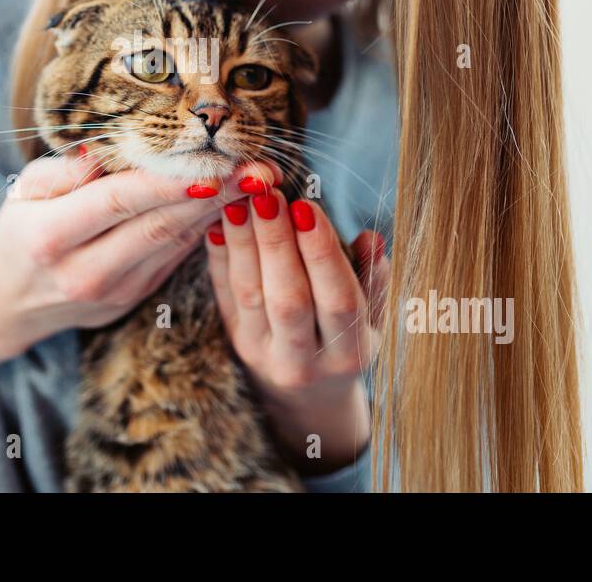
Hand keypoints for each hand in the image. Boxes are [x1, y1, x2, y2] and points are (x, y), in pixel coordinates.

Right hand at [0, 150, 282, 382]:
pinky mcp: (135, 297)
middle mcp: (85, 271)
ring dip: (222, 210)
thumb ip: (63, 171)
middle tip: (258, 167)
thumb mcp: (23, 192)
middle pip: (159, 225)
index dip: (168, 184)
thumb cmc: (18, 229)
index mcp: (51, 237)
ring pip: (175, 243)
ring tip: (259, 180)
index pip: (118, 202)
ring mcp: (114, 291)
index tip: (212, 164)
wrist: (8, 301)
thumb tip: (102, 152)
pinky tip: (235, 201)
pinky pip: (176, 256)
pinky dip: (206, 226)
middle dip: (214, 193)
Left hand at [203, 186, 389, 472]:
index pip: (338, 300)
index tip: (306, 206)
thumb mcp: (372, 317)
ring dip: (243, 244)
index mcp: (349, 353)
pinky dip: (220, 259)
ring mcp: (264, 356)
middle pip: (288, 299)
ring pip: (250, 296)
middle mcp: (305, 362)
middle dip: (277, 243)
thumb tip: (372, 238)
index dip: (322, 253)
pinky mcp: (235, 344)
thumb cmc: (347, 339)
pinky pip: (224, 297)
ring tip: (241, 201)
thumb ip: (373, 278)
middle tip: (268, 196)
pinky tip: (218, 226)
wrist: (308, 395)